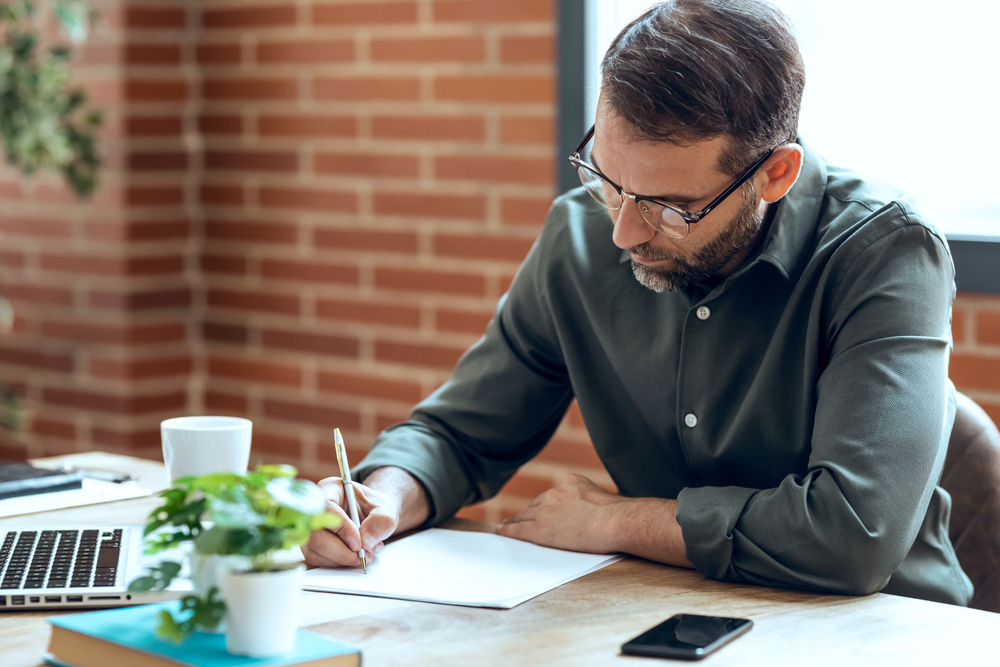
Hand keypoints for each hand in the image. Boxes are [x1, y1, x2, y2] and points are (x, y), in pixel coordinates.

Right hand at [302, 478, 397, 567]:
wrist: (370, 517)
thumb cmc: (373, 507)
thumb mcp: (385, 508)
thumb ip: (381, 520)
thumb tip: (366, 540)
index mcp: (330, 488)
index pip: (326, 507)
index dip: (341, 527)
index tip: (358, 543)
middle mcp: (314, 508)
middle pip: (315, 534)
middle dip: (341, 551)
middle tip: (364, 555)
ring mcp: (310, 528)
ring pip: (315, 550)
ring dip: (342, 559)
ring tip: (366, 554)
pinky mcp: (311, 545)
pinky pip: (319, 559)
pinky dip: (339, 563)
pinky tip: (355, 556)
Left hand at [496, 473, 627, 553]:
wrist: (615, 522)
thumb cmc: (619, 515)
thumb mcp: (604, 499)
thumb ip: (591, 502)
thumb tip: (593, 513)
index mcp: (571, 482)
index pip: (552, 495)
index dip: (544, 504)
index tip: (541, 508)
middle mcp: (555, 492)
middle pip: (536, 504)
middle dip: (530, 512)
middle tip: (520, 520)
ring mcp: (546, 509)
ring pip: (525, 516)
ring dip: (518, 522)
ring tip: (508, 528)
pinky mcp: (540, 528)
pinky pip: (519, 529)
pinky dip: (509, 530)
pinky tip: (502, 532)